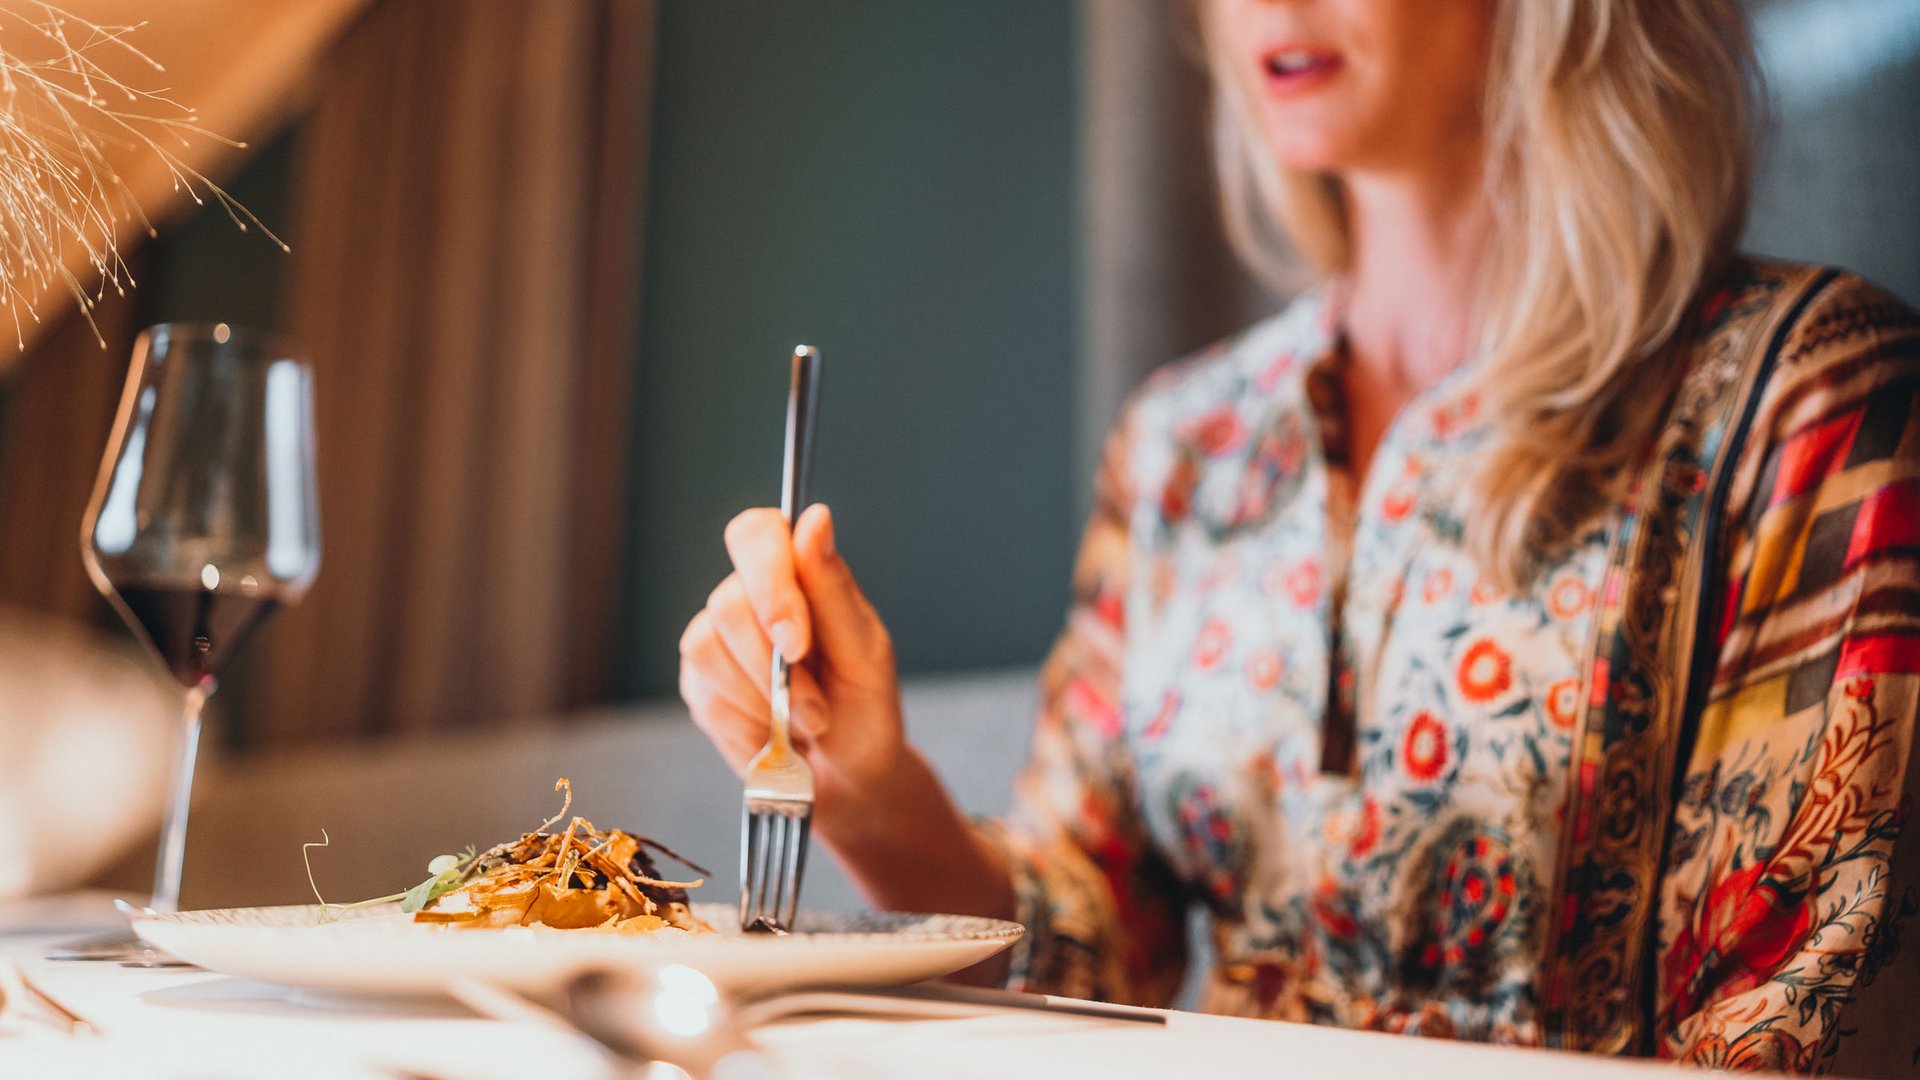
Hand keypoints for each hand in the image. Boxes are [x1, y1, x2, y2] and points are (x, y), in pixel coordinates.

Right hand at [679, 504, 905, 806]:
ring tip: (805, 723)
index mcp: (797, 572)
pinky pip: (704, 694)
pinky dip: (748, 723)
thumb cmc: (865, 708)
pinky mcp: (699, 683)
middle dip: (775, 669)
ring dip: (765, 700)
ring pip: (708, 649)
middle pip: (729, 603)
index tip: (797, 641)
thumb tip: (815, 518)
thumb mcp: (864, 653)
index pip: (756, 534)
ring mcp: (718, 638)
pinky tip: (775, 732)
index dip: (768, 582)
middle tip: (817, 710)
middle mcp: (749, 595)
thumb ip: (833, 589)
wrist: (849, 778)